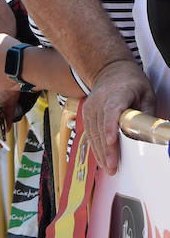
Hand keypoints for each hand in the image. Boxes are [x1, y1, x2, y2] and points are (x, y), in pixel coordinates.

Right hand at [84, 60, 154, 174]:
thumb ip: (146, 114)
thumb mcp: (146, 94)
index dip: (110, 128)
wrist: (109, 70)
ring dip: (99, 151)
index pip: (111, 112)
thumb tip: (151, 134)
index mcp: (116, 94)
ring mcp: (90, 107)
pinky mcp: (87, 113)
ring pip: (92, 132)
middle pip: (100, 127)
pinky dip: (94, 145)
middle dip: (106, 149)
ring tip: (107, 167)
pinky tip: (100, 157)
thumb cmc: (130, 82)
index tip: (111, 141)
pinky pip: (89, 132)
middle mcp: (99, 101)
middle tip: (112, 166)